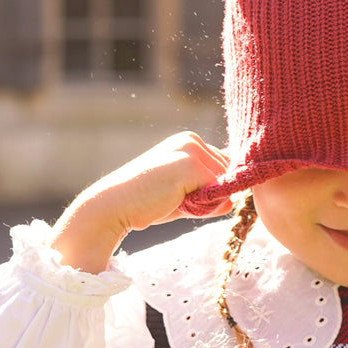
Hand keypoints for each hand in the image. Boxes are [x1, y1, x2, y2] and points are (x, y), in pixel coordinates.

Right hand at [51, 132, 232, 272]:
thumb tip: (232, 202)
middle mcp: (192, 140)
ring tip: (173, 201)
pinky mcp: (191, 164)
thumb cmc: (145, 204)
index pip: (223, 170)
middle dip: (210, 198)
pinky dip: (202, 208)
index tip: (180, 198)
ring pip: (225, 187)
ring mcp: (191, 150)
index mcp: (188, 142)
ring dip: (206, 204)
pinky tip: (175, 203)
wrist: (115, 205)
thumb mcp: (183, 197)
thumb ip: (207, 195)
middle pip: (228, 178)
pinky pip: (217, 195)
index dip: (211, 191)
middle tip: (174, 201)